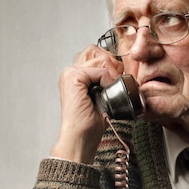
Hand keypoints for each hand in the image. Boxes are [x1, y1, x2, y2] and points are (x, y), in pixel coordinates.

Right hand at [50, 46, 123, 162]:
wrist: (81, 137)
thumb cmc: (90, 123)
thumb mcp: (102, 96)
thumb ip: (106, 80)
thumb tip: (119, 70)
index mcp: (75, 75)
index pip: (96, 54)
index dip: (110, 64)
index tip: (116, 79)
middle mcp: (70, 72)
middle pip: (97, 52)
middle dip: (111, 64)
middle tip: (116, 81)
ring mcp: (70, 73)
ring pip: (100, 59)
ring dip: (111, 74)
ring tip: (110, 90)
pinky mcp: (73, 78)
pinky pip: (100, 70)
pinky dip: (107, 80)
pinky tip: (105, 93)